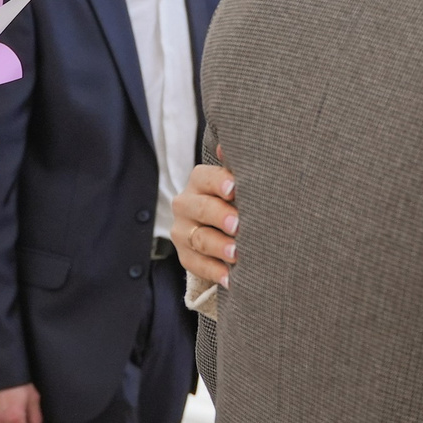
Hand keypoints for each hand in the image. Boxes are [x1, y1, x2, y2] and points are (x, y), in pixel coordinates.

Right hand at [173, 160, 238, 289]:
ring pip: (199, 238)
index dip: (219, 182)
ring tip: (237, 254)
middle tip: (239, 225)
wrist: (223, 228)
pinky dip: (214, 272)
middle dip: (220, 217)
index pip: (206, 178)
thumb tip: (228, 145)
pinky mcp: (185, 255)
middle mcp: (186, 204)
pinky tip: (231, 278)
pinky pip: (196, 265)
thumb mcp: (237, 182)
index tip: (234, 189)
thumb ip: (238, 167)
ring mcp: (183, 231)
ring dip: (219, 247)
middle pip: (201, 209)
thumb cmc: (236, 199)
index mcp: (200, 181)